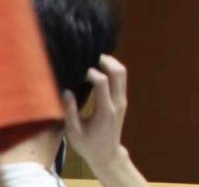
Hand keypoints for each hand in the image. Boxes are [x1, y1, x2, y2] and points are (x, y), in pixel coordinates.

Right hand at [64, 55, 129, 172]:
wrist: (107, 153)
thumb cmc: (88, 145)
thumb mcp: (74, 131)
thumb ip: (70, 111)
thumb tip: (65, 91)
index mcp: (105, 110)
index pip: (102, 82)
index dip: (91, 72)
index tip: (78, 69)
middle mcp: (117, 102)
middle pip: (119, 72)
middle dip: (105, 60)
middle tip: (90, 55)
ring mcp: (122, 100)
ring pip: (123, 73)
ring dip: (111, 62)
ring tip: (94, 58)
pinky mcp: (122, 100)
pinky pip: (121, 79)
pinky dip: (112, 69)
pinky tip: (100, 68)